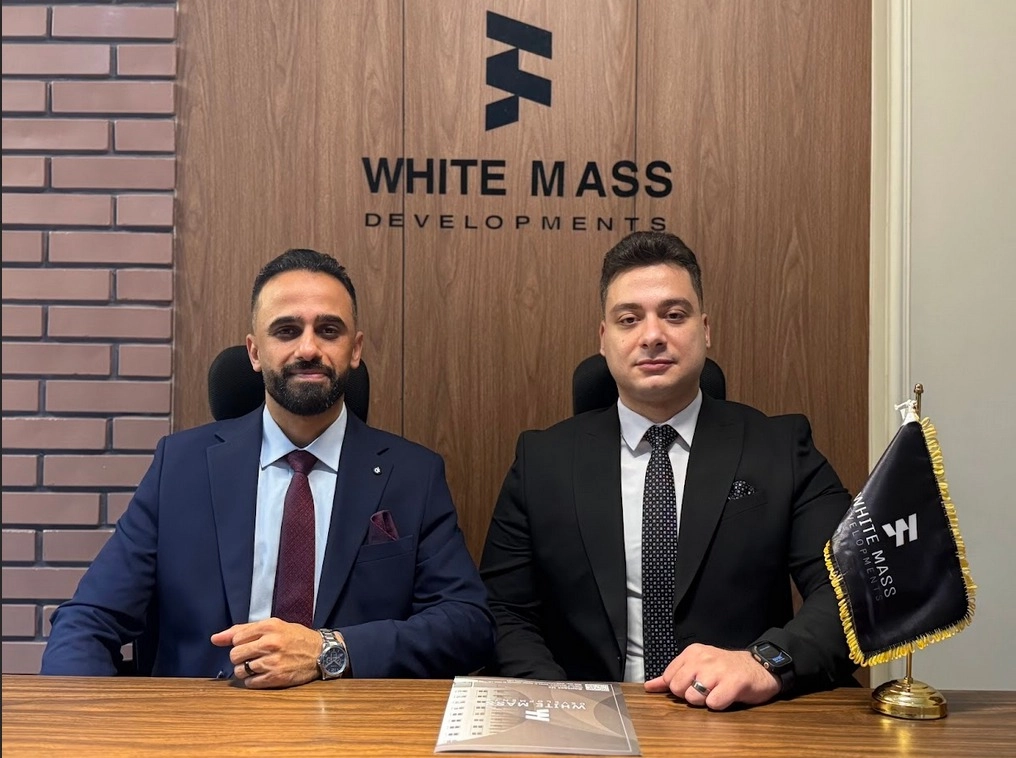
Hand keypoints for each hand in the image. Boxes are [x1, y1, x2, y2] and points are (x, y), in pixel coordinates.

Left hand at [210, 617, 320, 688]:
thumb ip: (243, 630)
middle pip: (235, 655)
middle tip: (253, 656)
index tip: (250, 645)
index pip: (236, 638)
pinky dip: (253, 681)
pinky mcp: (276, 678)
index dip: (240, 643)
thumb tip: (215, 639)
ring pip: (240, 671)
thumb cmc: (295, 637)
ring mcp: (273, 662)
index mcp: (269, 627)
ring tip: (259, 666)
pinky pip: (250, 683)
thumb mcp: (273, 626)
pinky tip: (263, 674)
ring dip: (245, 670)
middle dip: (240, 658)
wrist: (321, 652)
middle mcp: (270, 643)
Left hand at [644, 643, 779, 709]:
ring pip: (693, 697)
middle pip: (678, 688)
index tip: (693, 684)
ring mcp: (718, 670)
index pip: (669, 677)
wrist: (759, 666)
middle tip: (705, 690)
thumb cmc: (725, 669)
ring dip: (704, 701)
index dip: (679, 688)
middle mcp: (703, 658)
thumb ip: (673, 676)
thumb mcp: (697, 665)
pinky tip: (726, 696)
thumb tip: (649, 686)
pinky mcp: (734, 683)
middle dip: (689, 696)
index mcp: (692, 653)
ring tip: (716, 692)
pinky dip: (718, 705)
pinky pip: (714, 703)